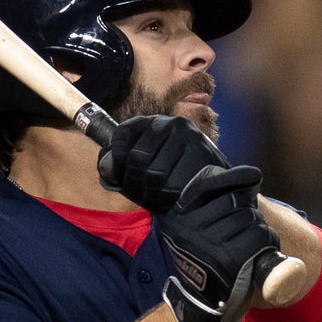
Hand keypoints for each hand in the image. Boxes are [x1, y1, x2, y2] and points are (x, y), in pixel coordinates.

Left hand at [98, 115, 238, 212]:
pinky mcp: (199, 153)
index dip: (115, 161)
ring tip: (160, 197)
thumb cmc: (173, 179)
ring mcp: (186, 136)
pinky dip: (169, 197)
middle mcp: (168, 124)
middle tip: (143, 194)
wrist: (214, 188)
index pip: (121, 134)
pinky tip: (175, 197)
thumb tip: (106, 169)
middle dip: (134, 183)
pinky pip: (172, 182)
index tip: (120, 177)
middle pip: (136, 158)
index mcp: (151, 123)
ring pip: (153, 173)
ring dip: (152, 193)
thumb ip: (123, 166)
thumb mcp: (146, 167)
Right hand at [155, 163, 278, 321]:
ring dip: (259, 232)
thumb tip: (252, 176)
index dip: (236, 178)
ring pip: (252, 220)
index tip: (253, 178)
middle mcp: (188, 228)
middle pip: (236, 201)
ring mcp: (207, 245)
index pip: (211, 183)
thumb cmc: (207, 261)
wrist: (204, 304)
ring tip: (247, 249)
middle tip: (242, 235)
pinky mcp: (228, 261)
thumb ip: (216, 198)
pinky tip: (255, 258)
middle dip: (249, 215)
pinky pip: (260, 238)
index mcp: (178, 216)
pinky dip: (267, 246)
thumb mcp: (200, 227)